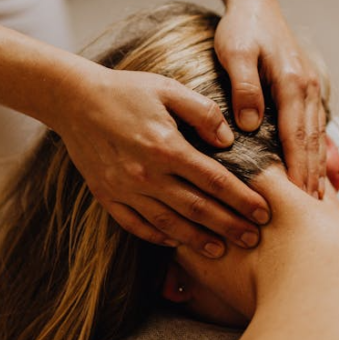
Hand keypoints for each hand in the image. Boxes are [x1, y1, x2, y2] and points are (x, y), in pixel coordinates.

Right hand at [54, 63, 268, 257]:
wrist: (74, 100)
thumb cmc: (127, 90)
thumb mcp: (168, 89)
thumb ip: (202, 112)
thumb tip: (228, 140)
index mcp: (166, 147)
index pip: (214, 180)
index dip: (242, 199)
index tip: (264, 211)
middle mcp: (146, 174)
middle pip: (197, 208)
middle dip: (229, 225)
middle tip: (254, 239)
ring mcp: (125, 189)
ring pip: (169, 223)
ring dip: (198, 239)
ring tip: (222, 250)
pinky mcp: (107, 196)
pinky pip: (136, 225)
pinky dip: (157, 236)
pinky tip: (176, 242)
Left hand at [214, 0, 326, 196]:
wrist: (255, 4)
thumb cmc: (241, 29)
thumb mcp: (235, 53)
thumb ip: (243, 87)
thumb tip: (250, 126)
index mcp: (292, 83)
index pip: (296, 137)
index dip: (297, 170)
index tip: (297, 201)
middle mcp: (306, 90)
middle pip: (311, 144)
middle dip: (312, 180)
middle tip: (311, 216)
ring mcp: (308, 91)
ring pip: (315, 139)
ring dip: (316, 171)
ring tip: (315, 204)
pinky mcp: (303, 93)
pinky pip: (312, 130)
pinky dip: (315, 154)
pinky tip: (315, 174)